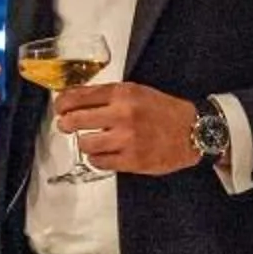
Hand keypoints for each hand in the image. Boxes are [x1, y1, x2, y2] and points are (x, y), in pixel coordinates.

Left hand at [52, 82, 201, 175]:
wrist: (193, 131)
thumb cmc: (163, 110)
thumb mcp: (135, 91)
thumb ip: (106, 94)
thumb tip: (74, 98)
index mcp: (123, 94)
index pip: (79, 96)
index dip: (62, 103)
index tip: (59, 107)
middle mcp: (123, 115)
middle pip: (76, 120)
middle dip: (66, 123)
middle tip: (66, 125)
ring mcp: (127, 139)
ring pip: (85, 144)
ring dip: (83, 142)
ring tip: (90, 140)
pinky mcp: (132, 160)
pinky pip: (99, 162)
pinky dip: (97, 158)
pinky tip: (103, 153)